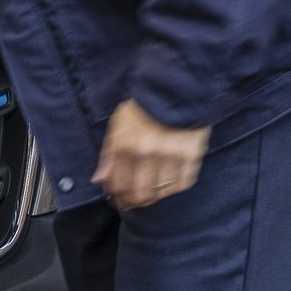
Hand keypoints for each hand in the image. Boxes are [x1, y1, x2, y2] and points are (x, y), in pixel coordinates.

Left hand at [94, 101, 209, 210]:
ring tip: (151, 194)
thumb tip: (99, 181)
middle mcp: (146, 153)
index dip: (117, 197)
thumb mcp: (118, 125)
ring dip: (153, 197)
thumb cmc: (143, 107)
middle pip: (139, 194)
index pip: (118, 184)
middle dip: (133, 202)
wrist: (174, 88)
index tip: (117, 199)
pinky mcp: (191, 154)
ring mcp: (170, 155)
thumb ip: (108, 156)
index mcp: (124, 144)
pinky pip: (183, 183)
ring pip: (160, 193)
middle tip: (133, 202)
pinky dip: (175, 188)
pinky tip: (169, 185)